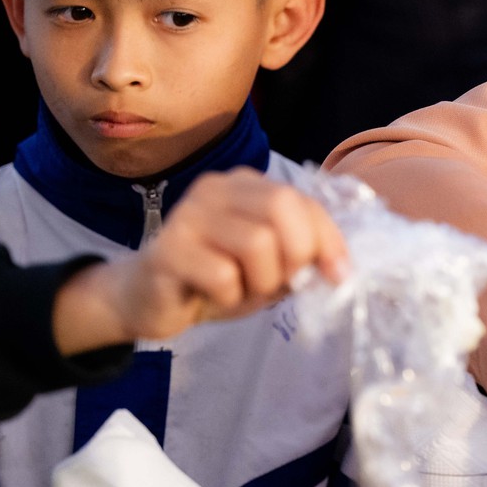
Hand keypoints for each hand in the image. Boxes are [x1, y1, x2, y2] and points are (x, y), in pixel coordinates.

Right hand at [53, 170, 346, 352]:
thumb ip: (301, 257)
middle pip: (282, 208)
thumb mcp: (269, 266)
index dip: (329, 239)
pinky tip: (212, 295)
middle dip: (296, 254)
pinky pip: (222, 274)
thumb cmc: (214, 279)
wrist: (147, 300)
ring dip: (262, 281)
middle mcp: (216, 188)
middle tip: (282, 283)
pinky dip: (230, 296)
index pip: (303, 201)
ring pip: (257, 242)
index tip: (339, 276)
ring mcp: (188, 215)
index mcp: (246, 185)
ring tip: (243, 290)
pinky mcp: (167, 249)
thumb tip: (338, 269)